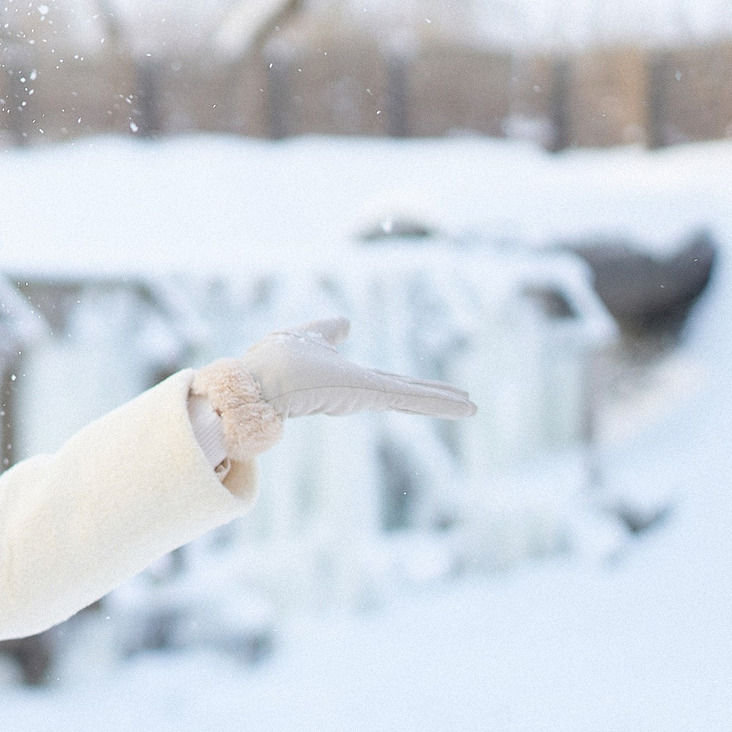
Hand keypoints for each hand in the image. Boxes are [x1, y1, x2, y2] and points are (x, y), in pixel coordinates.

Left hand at [240, 318, 474, 419]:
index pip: (386, 384)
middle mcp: (358, 391)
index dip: (410, 386)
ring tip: (474, 408)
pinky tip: (466, 407)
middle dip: (434, 398)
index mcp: (345, 380)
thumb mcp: (309, 338)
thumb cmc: (275, 362)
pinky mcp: (370, 394)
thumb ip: (327, 331)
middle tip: (466, 405)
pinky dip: (438, 402)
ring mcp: (365, 395)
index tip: (431, 391)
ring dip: (443, 401)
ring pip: (412, 398)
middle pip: (405, 394)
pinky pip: (410, 397)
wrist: (257, 383)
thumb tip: (346, 324)